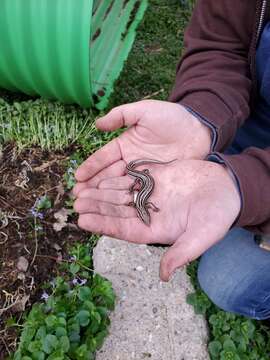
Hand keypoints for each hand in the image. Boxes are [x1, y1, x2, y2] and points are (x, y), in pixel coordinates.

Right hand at [73, 100, 210, 194]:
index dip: (90, 167)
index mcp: (125, 145)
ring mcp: (142, 175)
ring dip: (105, 197)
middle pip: (108, 176)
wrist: (200, 131)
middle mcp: (130, 162)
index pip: (103, 158)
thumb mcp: (144, 111)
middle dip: (93, 186)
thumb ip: (121, 116)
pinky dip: (125, 202)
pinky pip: (136, 194)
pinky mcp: (155, 185)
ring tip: (89, 207)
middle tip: (77, 198)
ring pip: (120, 188)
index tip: (77, 177)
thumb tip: (97, 124)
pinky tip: (113, 211)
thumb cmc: (172, 118)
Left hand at [74, 159, 240, 280]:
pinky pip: (133, 178)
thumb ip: (181, 253)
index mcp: (157, 230)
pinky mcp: (156, 177)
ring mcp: (153, 194)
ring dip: (102, 192)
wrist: (228, 188)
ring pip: (121, 194)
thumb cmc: (218, 215)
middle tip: (75, 203)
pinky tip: (101, 177)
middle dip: (97, 208)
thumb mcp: (201, 236)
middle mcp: (151, 213)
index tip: (82, 221)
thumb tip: (163, 276)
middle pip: (118, 211)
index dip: (104, 226)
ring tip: (81, 190)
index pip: (125, 230)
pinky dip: (117, 178)